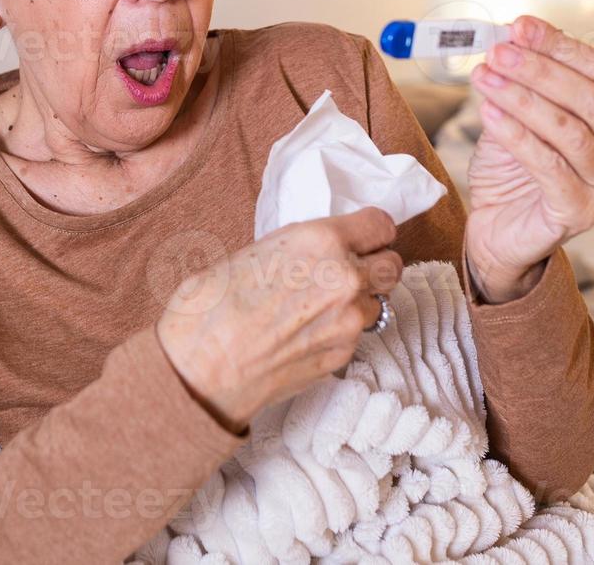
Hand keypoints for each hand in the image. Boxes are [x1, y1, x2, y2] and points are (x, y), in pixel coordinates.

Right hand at [156, 207, 401, 432]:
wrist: (201, 369)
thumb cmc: (210, 305)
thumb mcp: (254, 252)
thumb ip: (298, 249)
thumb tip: (311, 255)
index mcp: (321, 241)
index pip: (381, 225)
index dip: (372, 231)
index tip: (364, 237)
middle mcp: (345, 278)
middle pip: (393, 265)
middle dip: (375, 265)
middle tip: (350, 270)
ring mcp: (348, 321)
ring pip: (377, 303)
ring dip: (360, 301)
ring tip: (322, 307)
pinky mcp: (342, 356)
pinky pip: (357, 335)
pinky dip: (341, 330)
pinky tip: (308, 333)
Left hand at [464, 16, 593, 302]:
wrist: (497, 232)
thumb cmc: (512, 172)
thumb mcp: (517, 116)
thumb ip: (522, 81)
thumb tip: (512, 34)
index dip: (557, 44)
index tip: (518, 26)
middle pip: (587, 98)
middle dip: (539, 70)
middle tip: (498, 52)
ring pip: (570, 131)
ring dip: (523, 99)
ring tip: (485, 78)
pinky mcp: (582, 213)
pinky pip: (550, 166)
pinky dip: (517, 136)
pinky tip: (489, 115)